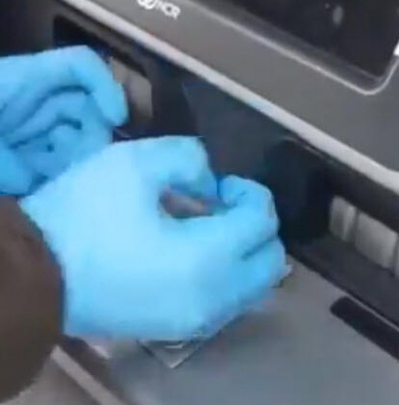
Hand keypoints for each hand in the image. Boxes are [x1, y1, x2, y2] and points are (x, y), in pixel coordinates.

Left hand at [0, 46, 126, 194]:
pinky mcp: (20, 154)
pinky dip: (58, 173)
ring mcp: (25, 128)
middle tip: (87, 163)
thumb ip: (8, 158)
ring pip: (73, 137)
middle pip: (84, 107)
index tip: (116, 120)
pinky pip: (53, 161)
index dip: (106, 87)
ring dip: (76, 158)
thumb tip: (32, 175)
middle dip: (93, 134)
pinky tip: (42, 183)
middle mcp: (30, 101)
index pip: (80, 67)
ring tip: (57, 177)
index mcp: (21, 80)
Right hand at [21, 137, 286, 340]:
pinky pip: (228, 301)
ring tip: (207, 226)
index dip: (250, 192)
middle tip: (222, 205)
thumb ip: (189, 157)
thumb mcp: (136, 162)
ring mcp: (199, 319)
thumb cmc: (86, 217)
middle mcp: (215, 297)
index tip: (221, 183)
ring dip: (245, 250)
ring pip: (255, 285)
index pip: (263, 221)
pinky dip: (228, 273)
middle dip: (257, 224)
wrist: (37, 275)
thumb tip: (210, 183)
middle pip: (272, 260)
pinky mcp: (181, 328)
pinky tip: (193, 251)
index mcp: (208, 257)